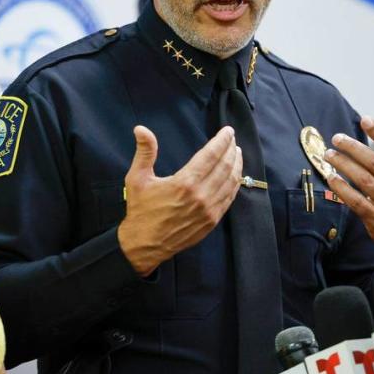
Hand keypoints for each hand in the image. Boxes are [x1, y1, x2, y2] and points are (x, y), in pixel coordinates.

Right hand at [118, 125, 242, 275]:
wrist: (144, 245)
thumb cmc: (140, 210)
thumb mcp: (137, 178)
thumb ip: (144, 152)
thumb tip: (141, 128)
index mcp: (184, 183)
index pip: (211, 155)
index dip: (221, 141)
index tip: (228, 131)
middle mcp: (201, 196)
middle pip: (224, 167)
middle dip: (230, 150)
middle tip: (232, 139)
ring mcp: (209, 210)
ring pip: (230, 182)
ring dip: (236, 165)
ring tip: (236, 153)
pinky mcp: (212, 221)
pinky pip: (229, 198)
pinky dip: (235, 184)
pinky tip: (235, 175)